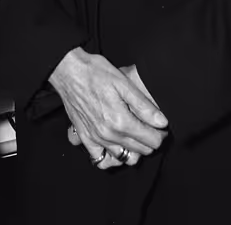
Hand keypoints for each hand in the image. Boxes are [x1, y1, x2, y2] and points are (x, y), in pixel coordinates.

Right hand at [51, 49, 167, 169]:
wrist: (68, 70)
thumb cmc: (96, 72)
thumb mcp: (123, 83)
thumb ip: (144, 105)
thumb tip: (162, 122)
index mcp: (121, 121)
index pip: (152, 141)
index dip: (161, 133)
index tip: (161, 124)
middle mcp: (109, 135)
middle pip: (142, 151)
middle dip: (150, 140)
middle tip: (150, 125)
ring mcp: (95, 139)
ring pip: (124, 158)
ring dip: (134, 149)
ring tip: (134, 133)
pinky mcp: (84, 137)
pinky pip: (100, 160)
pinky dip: (111, 157)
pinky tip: (115, 144)